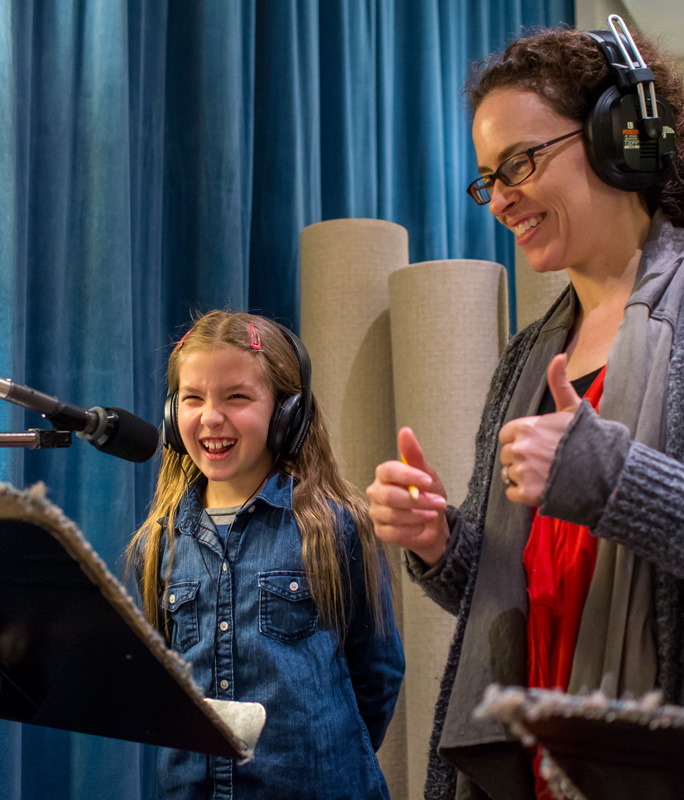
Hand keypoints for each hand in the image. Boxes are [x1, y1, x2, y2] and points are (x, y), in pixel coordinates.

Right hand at [366, 427, 448, 566]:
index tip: (429, 481)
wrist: (433, 523)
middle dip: (418, 501)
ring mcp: (376, 512)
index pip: (388, 471)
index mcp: (384, 474)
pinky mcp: (380, 531)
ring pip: (393, 515)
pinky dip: (412, 530)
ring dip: (418, 516)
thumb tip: (405, 430)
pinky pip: (393, 532)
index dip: (408, 476)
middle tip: (438, 502)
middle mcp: (376, 492)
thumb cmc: (428, 494)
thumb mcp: (426, 474)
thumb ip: (414, 454)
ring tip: (433, 514)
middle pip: (390, 496)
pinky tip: (421, 526)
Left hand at [499, 353, 581, 505]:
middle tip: (546, 462)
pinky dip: (524, 494)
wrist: (606, 474)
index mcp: (526, 427)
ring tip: (547, 475)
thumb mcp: (573, 408)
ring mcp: (522, 471)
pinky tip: (543, 488)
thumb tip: (559, 356)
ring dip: (523, 477)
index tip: (539, 445)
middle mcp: (520, 448)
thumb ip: (559, 382)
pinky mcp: (526, 493)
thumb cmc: (589, 440)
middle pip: (507, 455)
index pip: (507, 435)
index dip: (522, 440)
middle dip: (522, 458)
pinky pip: (511, 492)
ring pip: (508, 474)